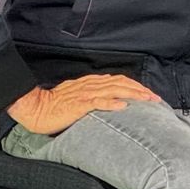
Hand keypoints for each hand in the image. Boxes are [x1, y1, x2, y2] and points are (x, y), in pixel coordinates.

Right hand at [6, 74, 159, 135]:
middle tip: (155, 98)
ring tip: (146, 99)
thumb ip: (92, 95)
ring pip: (113, 90)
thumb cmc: (54, 106)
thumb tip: (109, 97)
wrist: (34, 108)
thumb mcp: (77, 97)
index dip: (135, 85)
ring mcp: (84, 94)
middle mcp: (90, 85)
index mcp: (90, 83)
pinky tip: (123, 106)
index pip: (118, 80)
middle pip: (120, 83)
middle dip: (140, 90)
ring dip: (132, 94)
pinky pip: (97, 102)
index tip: (148, 93)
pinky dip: (111, 103)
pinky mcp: (78, 104)